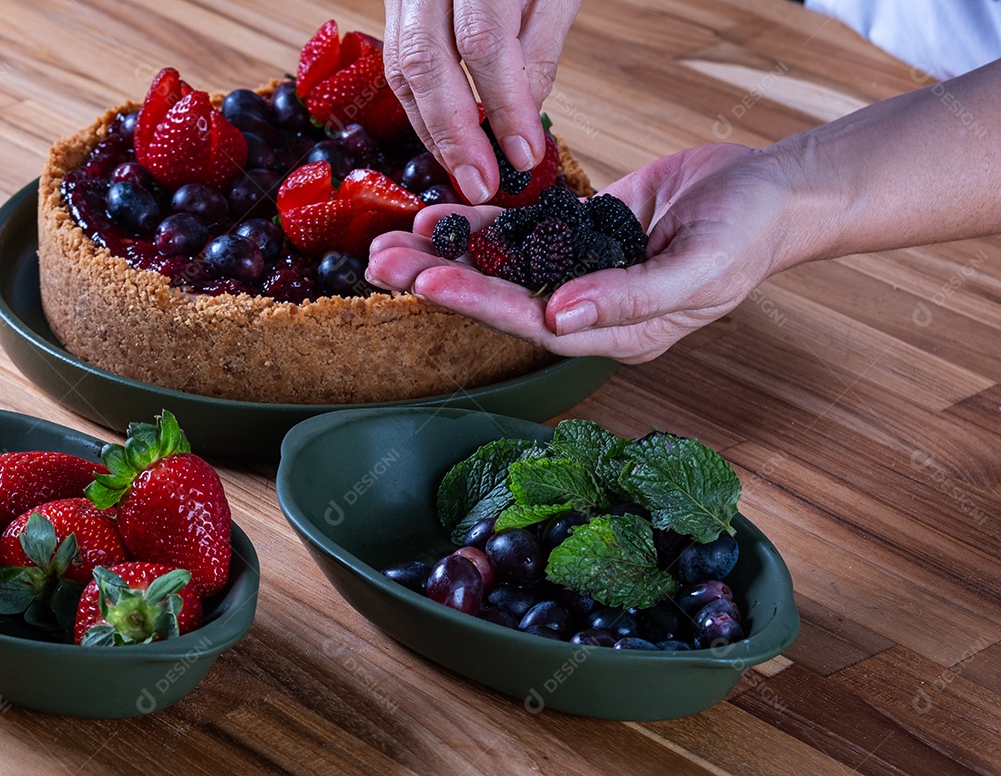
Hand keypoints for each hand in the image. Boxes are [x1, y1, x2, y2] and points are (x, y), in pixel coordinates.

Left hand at [368, 143, 798, 362]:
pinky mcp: (580, 237)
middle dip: (443, 283)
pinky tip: (437, 219)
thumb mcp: (701, 268)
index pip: (537, 326)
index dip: (482, 306)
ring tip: (389, 246)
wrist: (771, 192)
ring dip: (447, 258)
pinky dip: (481, 228)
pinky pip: (522, 235)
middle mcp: (592, 311)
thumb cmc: (749, 234)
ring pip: (503, 270)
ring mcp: (583, 274)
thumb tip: (562, 318)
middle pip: (504, 302)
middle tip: (382, 265)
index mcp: (620, 333)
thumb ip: (630, 298)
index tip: (431, 283)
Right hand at [383, 0, 579, 203]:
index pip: (482, 42)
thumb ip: (537, 51)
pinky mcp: (394, 4)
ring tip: (465, 173)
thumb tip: (521, 123)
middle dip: (454, 134)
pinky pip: (397, 64)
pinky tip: (446, 141)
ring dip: (433, 131)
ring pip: (402, 68)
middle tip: (480, 186)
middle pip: (424, 61)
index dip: (503, 106)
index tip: (524, 156)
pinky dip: (422, 109)